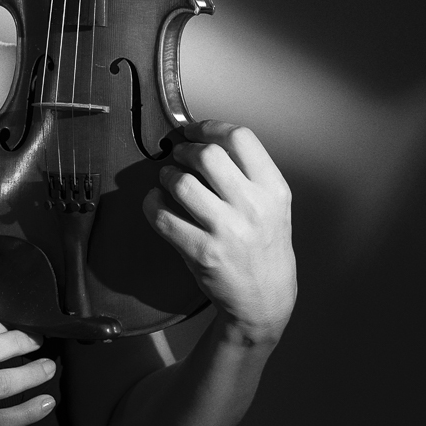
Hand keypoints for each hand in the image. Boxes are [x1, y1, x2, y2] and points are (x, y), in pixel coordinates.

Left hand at [143, 121, 295, 342]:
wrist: (265, 298)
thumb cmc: (264, 245)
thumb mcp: (273, 204)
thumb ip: (247, 172)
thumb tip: (203, 138)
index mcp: (274, 189)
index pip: (240, 138)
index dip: (209, 127)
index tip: (194, 131)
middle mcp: (253, 207)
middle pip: (207, 155)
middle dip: (184, 150)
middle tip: (179, 156)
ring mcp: (227, 231)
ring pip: (181, 183)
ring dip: (166, 176)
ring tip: (169, 180)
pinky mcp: (201, 252)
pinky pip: (161, 215)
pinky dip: (152, 203)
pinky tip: (157, 203)